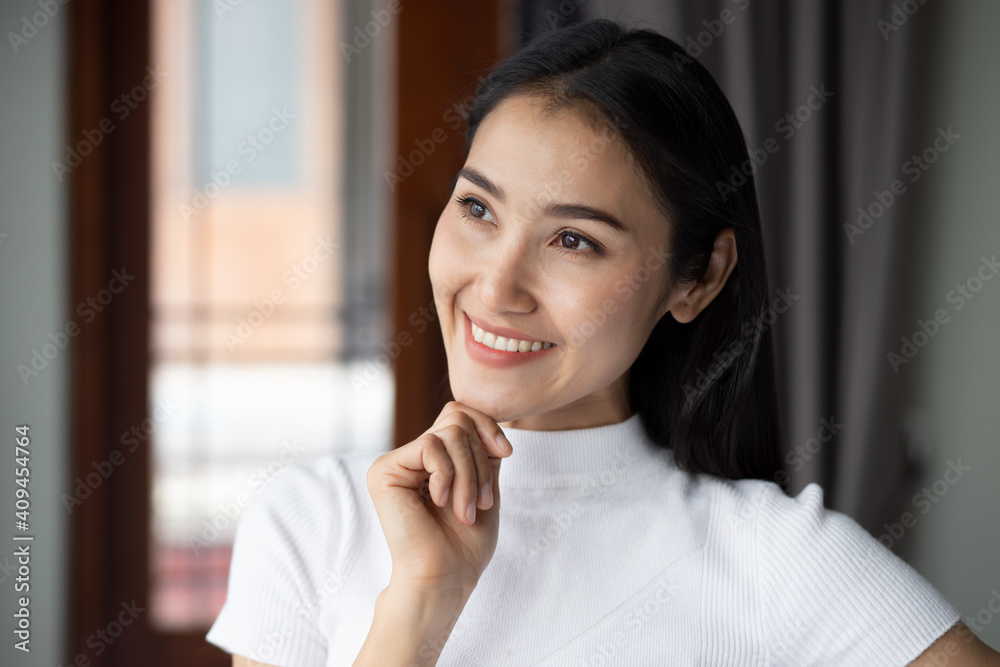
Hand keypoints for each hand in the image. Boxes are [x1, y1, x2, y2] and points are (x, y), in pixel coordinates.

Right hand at [366, 401, 512, 598]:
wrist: (445, 578)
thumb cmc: (465, 545)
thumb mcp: (485, 486)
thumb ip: (482, 451)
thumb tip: (486, 418)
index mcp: (433, 460)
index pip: (459, 414)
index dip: (487, 426)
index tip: (507, 453)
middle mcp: (412, 457)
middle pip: (457, 419)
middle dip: (480, 459)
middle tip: (482, 502)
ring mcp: (396, 462)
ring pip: (448, 433)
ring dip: (469, 475)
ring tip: (467, 510)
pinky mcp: (384, 471)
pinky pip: (429, 446)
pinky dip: (447, 476)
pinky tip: (440, 503)